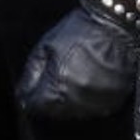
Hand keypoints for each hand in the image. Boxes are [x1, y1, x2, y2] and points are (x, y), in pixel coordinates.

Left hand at [16, 6, 137, 119]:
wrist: (116, 26)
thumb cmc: (81, 31)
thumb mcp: (46, 46)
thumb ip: (32, 73)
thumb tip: (23, 93)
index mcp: (58, 86)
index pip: (36, 106)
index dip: (31, 97)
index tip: (34, 90)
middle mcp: (78, 99)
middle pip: (55, 112)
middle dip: (51, 99)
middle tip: (57, 78)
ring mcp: (99, 103)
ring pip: (76, 112)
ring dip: (71, 100)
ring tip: (76, 76)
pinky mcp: (115, 101)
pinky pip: (97, 109)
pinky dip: (90, 99)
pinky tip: (91, 80)